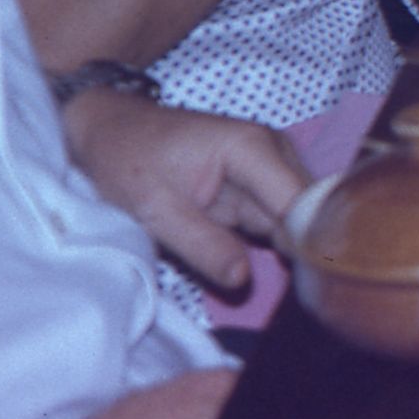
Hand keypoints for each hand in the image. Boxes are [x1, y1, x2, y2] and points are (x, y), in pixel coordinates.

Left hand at [61, 90, 305, 290]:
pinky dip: (273, 242)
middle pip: (308, 210)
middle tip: (282, 287)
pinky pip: (279, 219)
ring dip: (287, 247)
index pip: (301, 203)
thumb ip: (202, 245)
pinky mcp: (262, 183)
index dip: (305, 243)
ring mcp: (272, 165)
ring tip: (262, 272)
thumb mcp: (154, 210)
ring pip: (298, 217)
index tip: (299, 284)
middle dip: (299, 248)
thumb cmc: (127, 161)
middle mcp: (275, 151)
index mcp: (252, 148)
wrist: (111, 131)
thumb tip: (243, 279)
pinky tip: (257, 258)